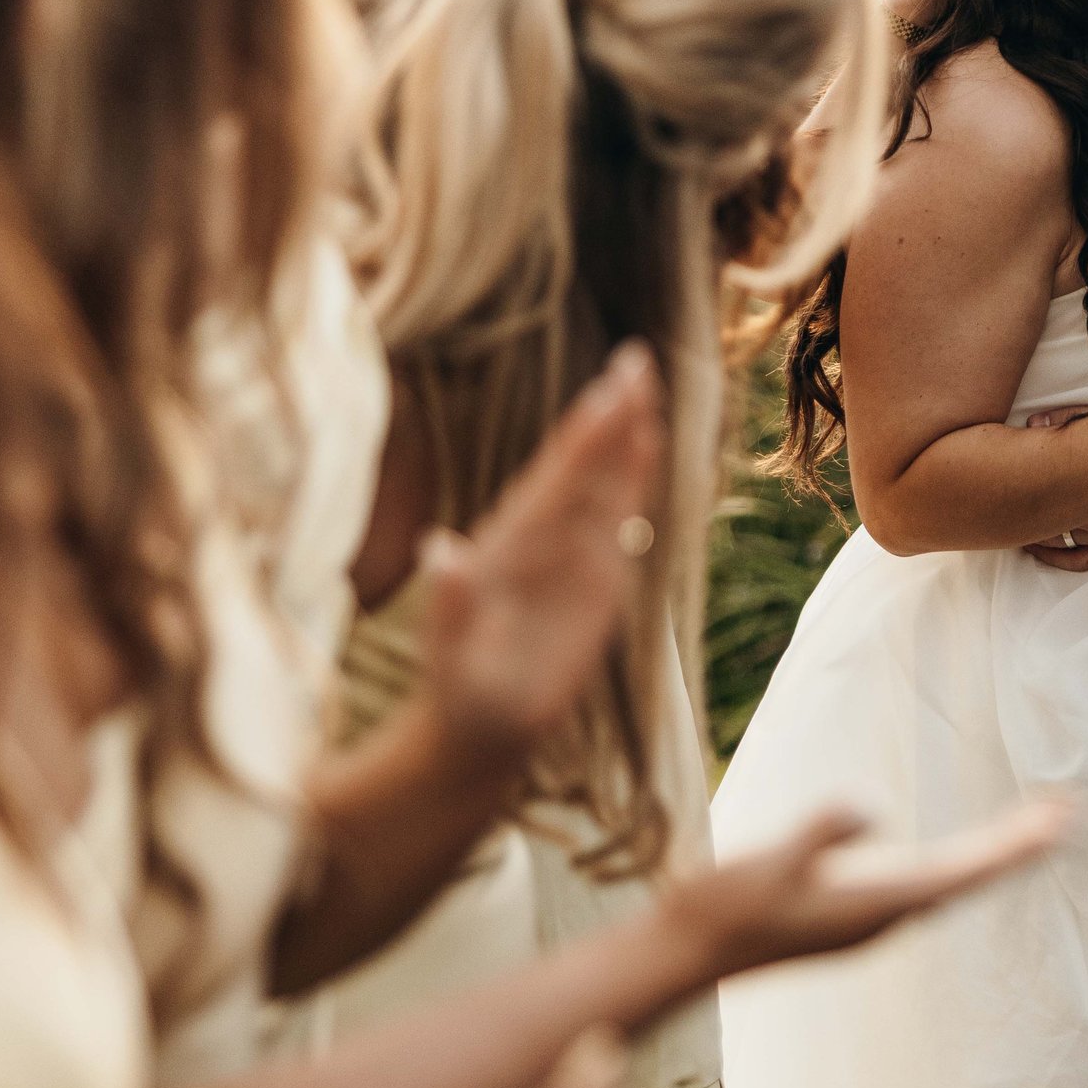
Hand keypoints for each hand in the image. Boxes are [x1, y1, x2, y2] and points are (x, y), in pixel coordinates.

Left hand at [418, 345, 665, 772]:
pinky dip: (633, 485)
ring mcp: (565, 558)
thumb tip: (440, 550)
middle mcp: (538, 544)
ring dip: (624, 439)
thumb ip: (451, 605)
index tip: (610, 390)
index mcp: (508, 550)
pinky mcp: (590, 580)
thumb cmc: (460, 696)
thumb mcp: (452, 656)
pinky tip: (645, 452)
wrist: (473, 727)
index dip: (584, 437)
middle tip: (639, 360)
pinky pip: (616, 521)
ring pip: (601, 486)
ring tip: (647, 389)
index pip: (554, 480)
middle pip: (581, 467)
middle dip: (610, 416)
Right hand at [690, 793, 1070, 980]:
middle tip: (1067, 812)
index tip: (1059, 822)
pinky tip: (956, 860)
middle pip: (966, 877)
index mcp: (875, 905)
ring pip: (946, 884)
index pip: (963, 871)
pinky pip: (919, 888)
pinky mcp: (845, 917)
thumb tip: (871, 810)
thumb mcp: (769, 862)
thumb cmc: (722, 908)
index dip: (1013, 846)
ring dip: (989, 855)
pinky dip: (952, 866)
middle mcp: (881, 919)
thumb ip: (819, 835)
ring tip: (1030, 827)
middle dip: (1016, 845)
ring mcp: (863, 922)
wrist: (684, 955)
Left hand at [1017, 408, 1087, 571]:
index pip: (1038, 498)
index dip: (1015, 497)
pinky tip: (1042, 554)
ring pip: (1059, 542)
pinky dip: (1059, 561)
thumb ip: (1066, 421)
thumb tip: (1033, 423)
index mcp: (1084, 488)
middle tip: (1001, 512)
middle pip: (1044, 523)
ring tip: (1016, 529)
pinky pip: (1082, 561)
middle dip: (1023, 518)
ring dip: (1037, 538)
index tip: (1000, 491)